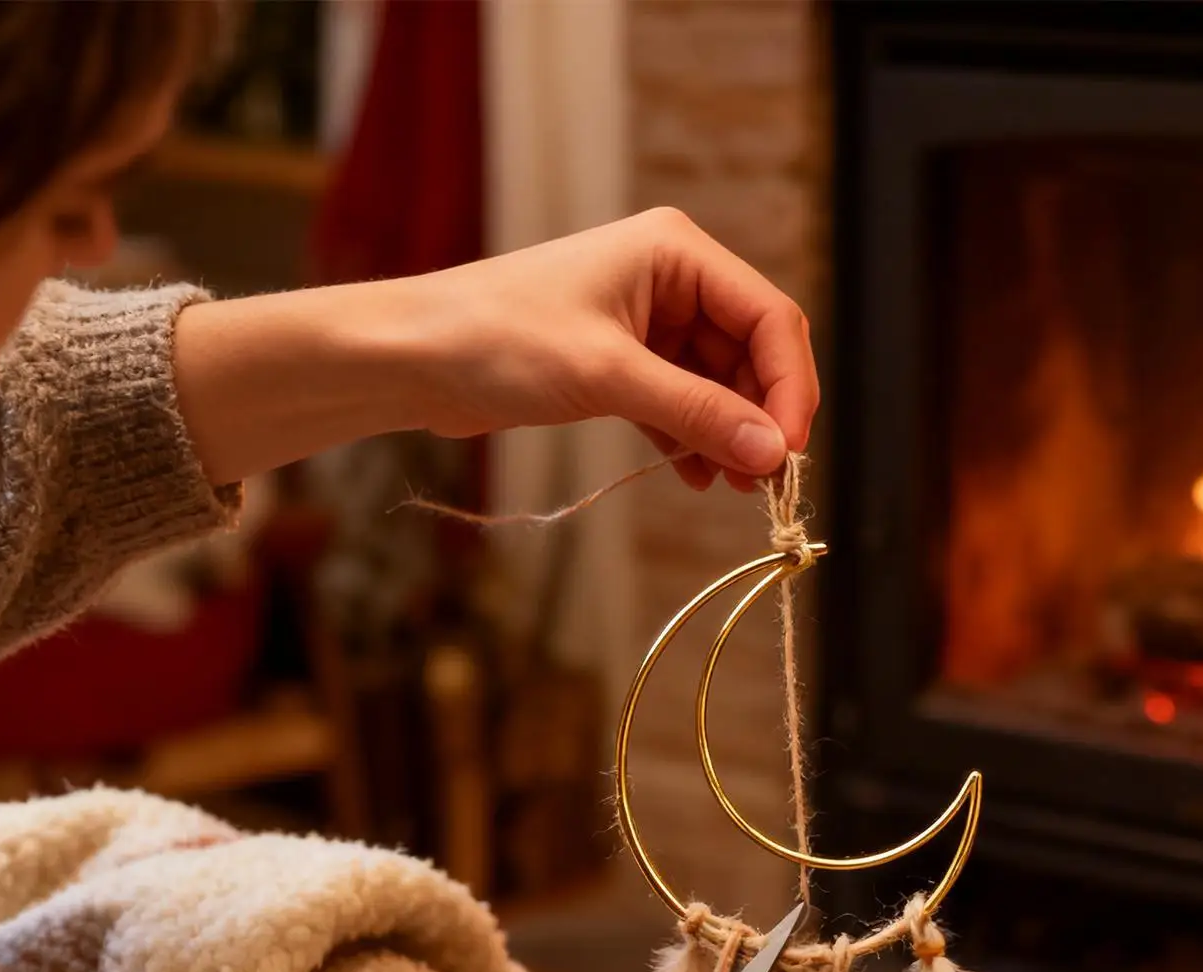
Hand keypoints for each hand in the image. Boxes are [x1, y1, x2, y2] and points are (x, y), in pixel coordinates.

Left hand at [398, 208, 817, 491]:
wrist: (414, 357)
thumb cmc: (498, 339)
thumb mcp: (608, 376)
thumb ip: (696, 413)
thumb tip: (773, 452)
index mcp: (675, 252)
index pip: (768, 317)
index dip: (788, 386)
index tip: (788, 451)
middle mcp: (671, 279)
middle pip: (751, 353)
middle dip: (761, 417)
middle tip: (765, 481)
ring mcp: (649, 322)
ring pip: (719, 384)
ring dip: (731, 435)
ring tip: (734, 489)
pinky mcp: (624, 363)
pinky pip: (682, 403)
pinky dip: (694, 440)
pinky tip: (698, 477)